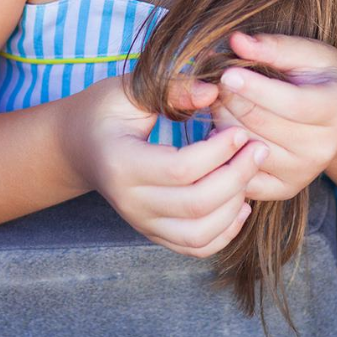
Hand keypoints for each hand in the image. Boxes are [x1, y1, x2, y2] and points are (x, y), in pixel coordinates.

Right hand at [61, 74, 263, 257]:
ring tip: (250, 173)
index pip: (179, 169)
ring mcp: (142, 222)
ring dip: (234, 206)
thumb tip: (213, 92)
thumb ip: (170, 89)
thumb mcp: (128, 91)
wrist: (78, 146)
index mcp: (121, 163)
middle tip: (258, 148)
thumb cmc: (103, 111)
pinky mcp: (154, 232)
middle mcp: (130, 202)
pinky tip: (240, 203)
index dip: (218, 152)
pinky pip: (196, 247)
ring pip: (199, 235)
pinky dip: (225, 232)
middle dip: (237, 177)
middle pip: (196, 205)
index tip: (239, 130)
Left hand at [210, 31, 336, 200]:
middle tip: (216, 81)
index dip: (255, 89)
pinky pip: (243, 176)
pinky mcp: (285, 188)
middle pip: (262, 125)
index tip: (226, 73)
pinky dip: (226, 153)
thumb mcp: (310, 53)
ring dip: (223, 122)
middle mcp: (323, 147)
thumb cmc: (325, 76)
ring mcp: (304, 172)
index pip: (291, 104)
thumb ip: (274, 46)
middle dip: (231, 100)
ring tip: (220, 101)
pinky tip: (223, 130)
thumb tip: (236, 41)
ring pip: (247, 148)